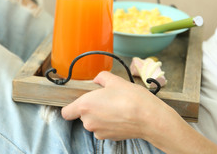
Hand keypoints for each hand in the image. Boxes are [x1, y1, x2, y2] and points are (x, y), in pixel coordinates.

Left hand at [61, 71, 216, 153]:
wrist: (149, 118)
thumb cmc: (132, 99)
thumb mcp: (115, 80)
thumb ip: (101, 78)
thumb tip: (98, 79)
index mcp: (85, 105)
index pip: (66, 112)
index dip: (72, 107)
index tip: (79, 101)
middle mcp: (88, 122)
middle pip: (82, 115)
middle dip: (92, 107)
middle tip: (106, 98)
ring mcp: (99, 132)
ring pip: (94, 122)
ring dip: (101, 115)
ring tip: (116, 106)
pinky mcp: (109, 138)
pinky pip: (103, 128)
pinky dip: (109, 123)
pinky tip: (121, 115)